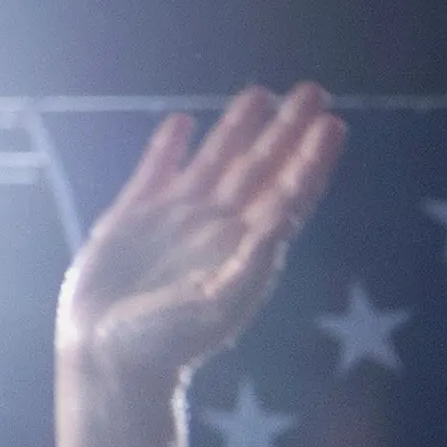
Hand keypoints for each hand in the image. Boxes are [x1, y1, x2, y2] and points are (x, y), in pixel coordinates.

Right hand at [57, 85, 341, 398]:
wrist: (112, 357)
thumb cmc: (170, 340)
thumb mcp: (219, 301)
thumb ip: (251, 262)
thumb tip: (283, 221)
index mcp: (250, 247)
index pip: (291, 193)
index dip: (313, 158)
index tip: (335, 124)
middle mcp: (221, 227)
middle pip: (262, 167)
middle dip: (288, 130)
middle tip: (314, 90)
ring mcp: (178, 218)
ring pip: (216, 161)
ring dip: (238, 128)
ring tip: (261, 93)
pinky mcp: (134, 215)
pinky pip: (156, 171)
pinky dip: (168, 147)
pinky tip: (182, 124)